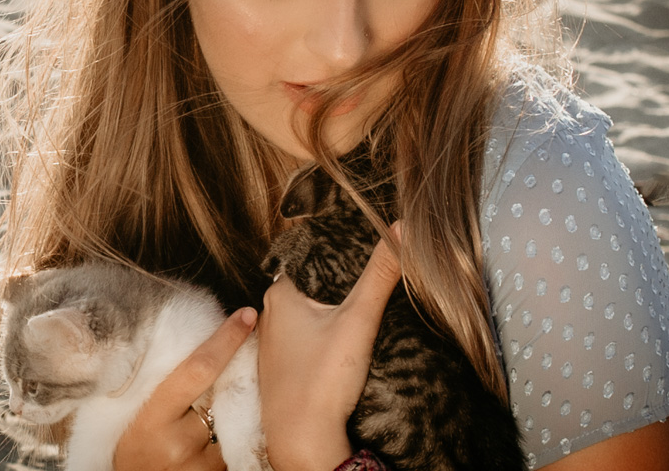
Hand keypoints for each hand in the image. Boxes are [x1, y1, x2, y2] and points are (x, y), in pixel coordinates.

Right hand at [113, 307, 257, 470]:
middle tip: (244, 354)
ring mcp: (197, 464)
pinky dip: (231, 433)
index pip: (198, 370)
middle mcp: (177, 443)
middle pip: (224, 394)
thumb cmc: (130, 441)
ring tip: (206, 413)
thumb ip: (168, 380)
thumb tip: (206, 337)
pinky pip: (234, 444)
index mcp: (152, 417)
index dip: (226, 340)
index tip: (247, 315)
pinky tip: (213, 435)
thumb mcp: (139, 409)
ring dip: (231, 409)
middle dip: (237, 374)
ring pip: (232, 420)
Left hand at [258, 226, 401, 470]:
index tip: (364, 252)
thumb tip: (401, 228)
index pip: (311, 258)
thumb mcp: (358, 319)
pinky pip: (303, 342)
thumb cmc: (322, 380)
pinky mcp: (280, 371)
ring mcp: (271, 346)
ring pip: (306, 316)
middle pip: (310, 287)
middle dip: (337, 286)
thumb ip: (380, 273)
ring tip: (359, 313)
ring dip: (329, 314)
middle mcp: (267, 317)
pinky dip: (321, 339)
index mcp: (280, 294)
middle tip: (369, 283)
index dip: (339, 255)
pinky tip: (341, 346)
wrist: (303, 441)